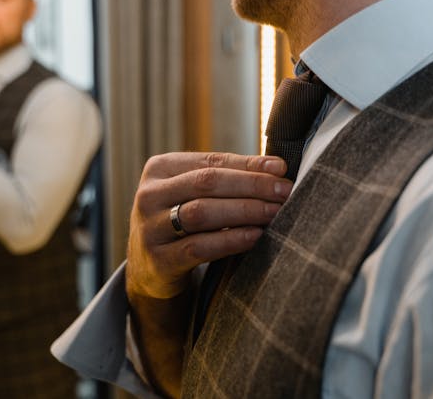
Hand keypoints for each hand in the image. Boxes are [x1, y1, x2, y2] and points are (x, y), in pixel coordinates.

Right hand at [126, 152, 291, 300]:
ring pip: (202, 213)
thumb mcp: (195, 194)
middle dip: (252, 186)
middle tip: (284, 192)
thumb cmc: (183, 222)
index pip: (211, 161)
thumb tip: (277, 167)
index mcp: (159, 169)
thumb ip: (228, 177)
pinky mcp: (158, 260)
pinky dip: (231, 240)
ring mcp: (150, 228)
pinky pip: (199, 247)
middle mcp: (148, 195)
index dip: (248, 164)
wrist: (149, 270)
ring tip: (274, 212)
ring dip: (245, 211)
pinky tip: (255, 236)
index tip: (282, 169)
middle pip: (207, 183)